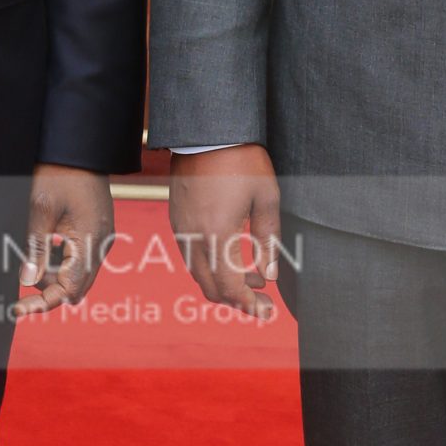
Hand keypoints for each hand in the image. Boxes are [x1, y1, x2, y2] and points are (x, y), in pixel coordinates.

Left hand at [19, 165, 112, 313]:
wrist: (77, 146)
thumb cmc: (58, 173)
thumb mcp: (40, 210)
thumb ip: (35, 248)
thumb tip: (27, 283)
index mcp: (90, 241)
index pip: (69, 289)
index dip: (43, 303)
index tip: (18, 308)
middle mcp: (100, 243)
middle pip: (76, 286)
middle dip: (48, 292)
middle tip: (18, 292)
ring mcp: (100, 236)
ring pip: (77, 273)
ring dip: (52, 277)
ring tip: (26, 265)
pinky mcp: (94, 229)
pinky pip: (78, 257)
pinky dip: (58, 262)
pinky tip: (39, 252)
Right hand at [168, 144, 280, 318]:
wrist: (207, 133)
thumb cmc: (242, 162)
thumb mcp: (266, 199)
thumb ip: (268, 240)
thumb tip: (269, 275)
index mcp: (217, 234)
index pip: (231, 286)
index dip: (249, 304)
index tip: (267, 312)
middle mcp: (194, 237)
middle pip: (211, 288)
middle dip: (237, 301)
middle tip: (263, 303)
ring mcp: (181, 228)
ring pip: (198, 274)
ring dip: (224, 285)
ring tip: (253, 281)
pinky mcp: (177, 219)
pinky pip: (190, 256)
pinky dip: (210, 268)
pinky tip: (231, 260)